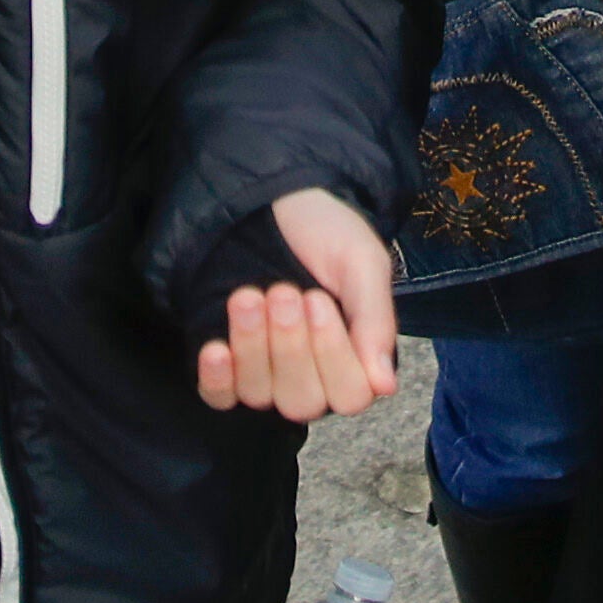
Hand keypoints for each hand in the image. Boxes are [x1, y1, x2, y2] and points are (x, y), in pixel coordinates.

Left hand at [197, 186, 400, 421]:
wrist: (273, 201)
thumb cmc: (325, 233)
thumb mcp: (361, 264)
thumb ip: (375, 321)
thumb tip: (386, 387)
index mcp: (355, 357)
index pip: (351, 394)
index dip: (333, 354)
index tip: (318, 300)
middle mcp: (312, 376)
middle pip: (304, 402)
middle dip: (291, 346)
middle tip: (284, 291)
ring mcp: (266, 375)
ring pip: (261, 395)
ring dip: (254, 346)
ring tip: (249, 295)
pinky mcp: (226, 368)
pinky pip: (220, 397)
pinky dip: (218, 378)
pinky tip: (217, 348)